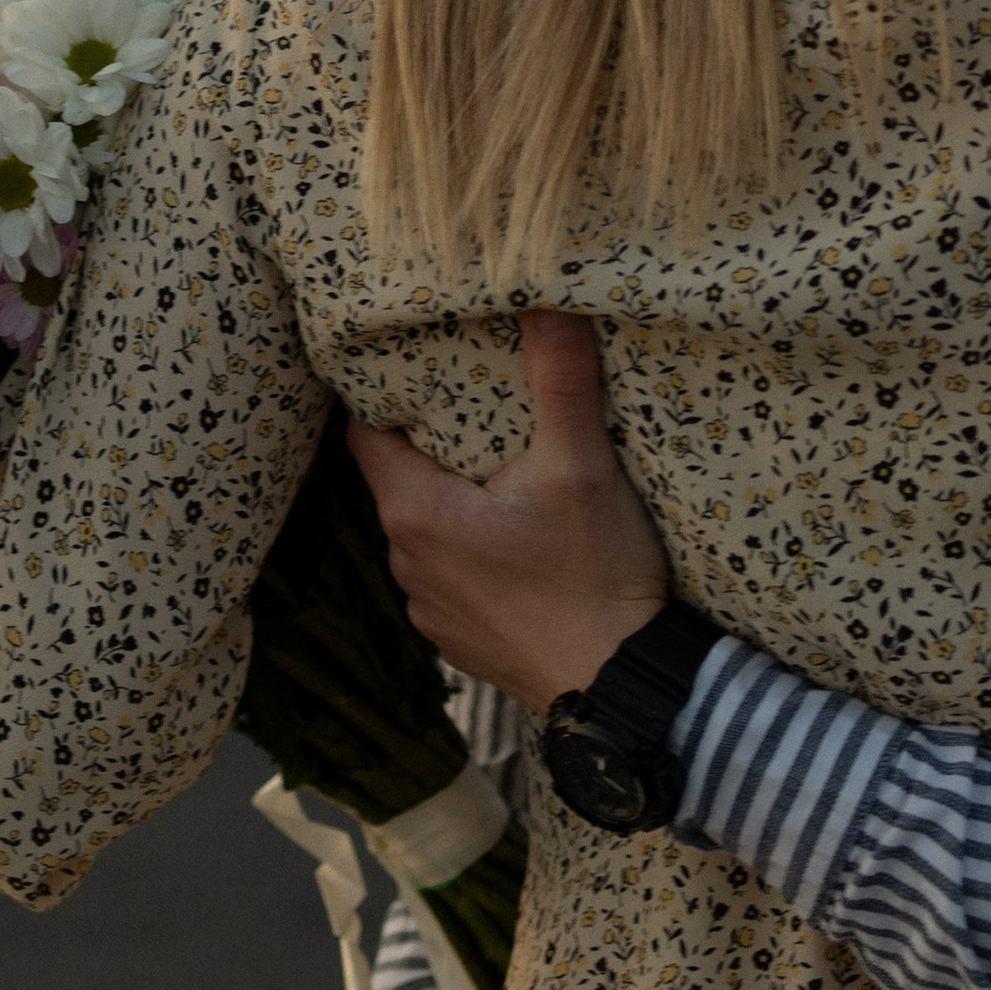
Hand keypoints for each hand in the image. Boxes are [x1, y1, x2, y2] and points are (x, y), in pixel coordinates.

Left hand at [346, 312, 669, 712]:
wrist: (624, 689)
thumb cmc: (594, 577)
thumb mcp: (581, 466)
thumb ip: (560, 380)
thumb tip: (547, 300)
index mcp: (415, 513)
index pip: (366, 433)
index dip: (387, 394)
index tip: (419, 364)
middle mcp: (407, 564)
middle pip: (399, 480)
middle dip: (433, 446)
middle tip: (478, 408)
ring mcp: (431, 611)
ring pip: (428, 531)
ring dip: (456, 504)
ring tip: (504, 476)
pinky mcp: (461, 642)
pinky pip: (452, 579)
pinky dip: (475, 555)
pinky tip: (522, 546)